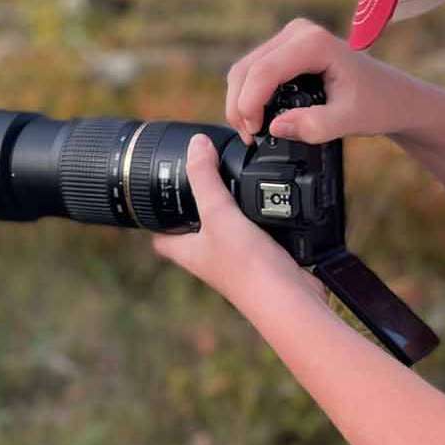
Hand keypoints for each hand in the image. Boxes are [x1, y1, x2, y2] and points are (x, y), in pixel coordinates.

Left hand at [151, 133, 327, 308]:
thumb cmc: (248, 268)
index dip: (154, 215)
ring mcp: (236, 260)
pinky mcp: (262, 259)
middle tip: (197, 179)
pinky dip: (259, 217)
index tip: (156, 191)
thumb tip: (196, 145)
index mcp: (187, 251)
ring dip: (229, 211)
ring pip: (225, 230)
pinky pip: (254, 233)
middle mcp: (208, 257)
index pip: (159, 235)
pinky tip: (268, 202)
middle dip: (194, 208)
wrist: (290, 300)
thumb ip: (205, 178)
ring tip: (231, 183)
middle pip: (191, 230)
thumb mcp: (219, 213)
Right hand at [223, 18, 415, 145]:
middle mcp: (298, 33)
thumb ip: (315, 126)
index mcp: (314, 43)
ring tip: (253, 131)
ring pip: (244, 70)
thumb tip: (275, 127)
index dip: (250, 104)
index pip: (264, 71)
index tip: (254, 133)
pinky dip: (248, 97)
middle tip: (251, 137)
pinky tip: (258, 117)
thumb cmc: (378, 104)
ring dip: (241, 102)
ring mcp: (289, 38)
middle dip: (240, 106)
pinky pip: (252, 72)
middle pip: (246, 69)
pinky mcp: (284, 50)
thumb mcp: (350, 121)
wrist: (393, 96)